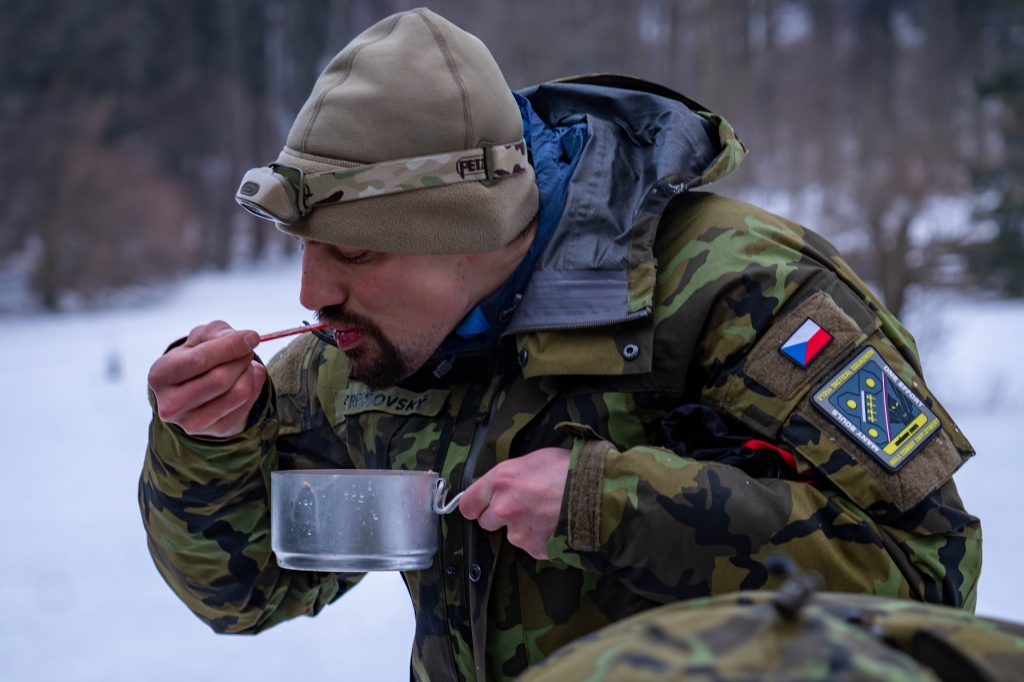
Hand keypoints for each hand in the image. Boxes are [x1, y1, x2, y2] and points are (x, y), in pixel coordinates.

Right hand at [148, 320, 266, 437]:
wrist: (195, 392)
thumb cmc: (196, 359)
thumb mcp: (198, 339)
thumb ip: (215, 332)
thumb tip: (240, 338)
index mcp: (160, 375)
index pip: (199, 360)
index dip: (230, 346)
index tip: (252, 337)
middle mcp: (171, 404)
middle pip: (220, 379)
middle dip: (241, 359)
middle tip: (248, 350)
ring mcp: (192, 422)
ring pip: (238, 393)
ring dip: (249, 373)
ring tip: (245, 365)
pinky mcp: (215, 431)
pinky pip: (247, 405)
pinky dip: (254, 387)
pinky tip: (248, 379)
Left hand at [459, 447, 570, 559]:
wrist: (600, 493)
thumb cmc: (570, 469)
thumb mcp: (533, 459)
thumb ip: (509, 476)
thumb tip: (499, 487)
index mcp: (500, 481)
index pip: (467, 504)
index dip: (476, 505)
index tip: (483, 505)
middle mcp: (504, 508)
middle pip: (486, 521)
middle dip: (500, 516)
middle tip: (524, 506)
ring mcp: (519, 532)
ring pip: (511, 535)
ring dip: (523, 528)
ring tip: (548, 512)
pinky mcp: (535, 549)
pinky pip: (532, 545)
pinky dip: (540, 539)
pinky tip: (556, 524)